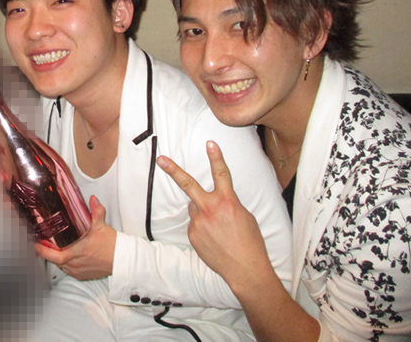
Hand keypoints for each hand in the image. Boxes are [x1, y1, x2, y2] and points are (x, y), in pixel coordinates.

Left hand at [35, 195, 115, 280]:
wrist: (122, 260)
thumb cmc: (112, 245)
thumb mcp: (102, 226)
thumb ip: (97, 212)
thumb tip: (93, 199)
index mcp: (80, 250)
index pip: (56, 256)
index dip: (44, 251)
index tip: (37, 244)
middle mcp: (77, 263)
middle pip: (55, 261)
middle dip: (47, 253)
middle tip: (41, 243)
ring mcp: (79, 271)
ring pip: (61, 266)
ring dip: (56, 258)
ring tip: (51, 248)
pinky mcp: (82, 276)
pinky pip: (68, 271)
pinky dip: (64, 264)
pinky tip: (64, 256)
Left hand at [156, 141, 272, 292]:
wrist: (244, 269)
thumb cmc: (250, 241)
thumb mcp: (244, 215)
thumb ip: (226, 203)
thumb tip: (214, 200)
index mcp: (227, 201)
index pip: (221, 173)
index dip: (216, 157)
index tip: (210, 142)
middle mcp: (210, 209)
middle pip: (188, 184)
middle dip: (173, 170)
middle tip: (160, 159)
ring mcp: (198, 222)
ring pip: (195, 208)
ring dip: (203, 212)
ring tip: (219, 229)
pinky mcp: (192, 234)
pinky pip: (195, 224)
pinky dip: (203, 228)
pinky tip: (214, 239)